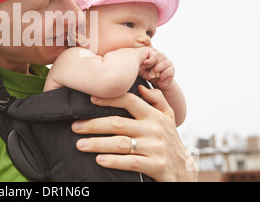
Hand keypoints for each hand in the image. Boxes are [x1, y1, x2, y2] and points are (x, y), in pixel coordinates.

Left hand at [71, 85, 196, 181]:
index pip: (130, 101)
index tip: (90, 99)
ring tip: (80, 144)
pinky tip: (99, 160)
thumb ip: (157, 100)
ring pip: (121, 143)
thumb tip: (141, 87)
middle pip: (118, 123)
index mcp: (154, 115)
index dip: (110, 98)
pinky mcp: (156, 165)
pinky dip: (113, 161)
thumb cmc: (170, 142)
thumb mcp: (168, 118)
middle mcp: (155, 129)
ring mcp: (156, 148)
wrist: (184, 172)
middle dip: (94, 124)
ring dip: (98, 143)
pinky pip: (131, 162)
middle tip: (75, 126)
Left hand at [139, 50, 174, 90]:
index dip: (149, 58)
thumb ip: (142, 64)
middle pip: (159, 56)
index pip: (153, 51)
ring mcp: (168, 62)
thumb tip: (142, 62)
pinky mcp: (172, 69)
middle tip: (148, 71)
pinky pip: (168, 71)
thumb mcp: (143, 69)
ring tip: (153, 75)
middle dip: (153, 65)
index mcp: (155, 54)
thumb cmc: (150, 74)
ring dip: (157, 70)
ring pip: (164, 63)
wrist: (158, 83)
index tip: (144, 63)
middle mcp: (162, 56)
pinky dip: (162, 76)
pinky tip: (159, 78)